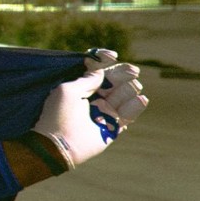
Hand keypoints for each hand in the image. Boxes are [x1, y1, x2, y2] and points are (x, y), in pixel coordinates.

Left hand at [32, 48, 148, 168]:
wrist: (59, 145)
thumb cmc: (58, 115)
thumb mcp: (68, 90)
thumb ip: (87, 79)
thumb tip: (101, 70)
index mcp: (80, 87)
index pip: (97, 70)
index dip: (105, 61)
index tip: (112, 56)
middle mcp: (93, 98)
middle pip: (114, 81)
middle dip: (123, 74)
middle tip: (133, 71)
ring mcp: (104, 112)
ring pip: (124, 95)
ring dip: (130, 89)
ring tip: (133, 86)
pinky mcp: (113, 126)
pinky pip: (129, 114)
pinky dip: (136, 106)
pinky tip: (141, 99)